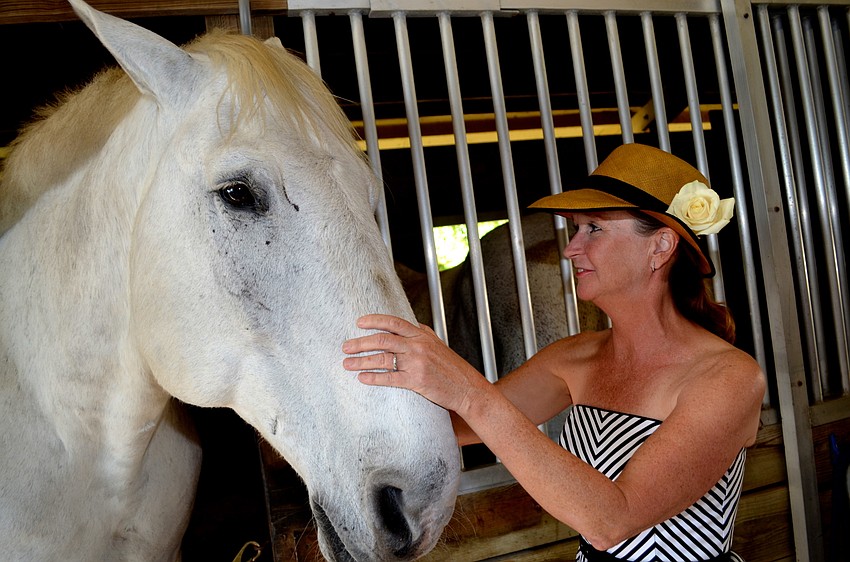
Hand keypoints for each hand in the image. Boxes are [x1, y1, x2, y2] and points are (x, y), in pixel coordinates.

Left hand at [341, 314, 485, 413]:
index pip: (394, 322)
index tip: (359, 322)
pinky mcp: (417, 380)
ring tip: (347, 364)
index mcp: (422, 334)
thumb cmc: (452, 368)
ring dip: (361, 361)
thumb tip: (405, 326)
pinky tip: (362, 378)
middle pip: (383, 340)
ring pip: (382, 359)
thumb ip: (421, 334)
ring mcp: (417, 362)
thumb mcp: (437, 345)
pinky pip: (389, 378)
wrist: (467, 388)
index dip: (374, 320)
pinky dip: (373, 378)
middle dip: (360, 343)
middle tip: (345, 347)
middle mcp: (418, 345)